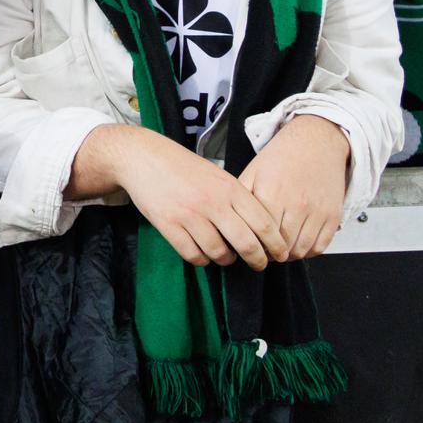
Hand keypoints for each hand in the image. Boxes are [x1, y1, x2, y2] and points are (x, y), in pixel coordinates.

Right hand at [101, 126, 288, 269]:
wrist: (143, 157)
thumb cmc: (183, 167)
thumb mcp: (217, 175)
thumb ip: (236, 198)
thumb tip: (258, 231)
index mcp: (230, 188)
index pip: (263, 223)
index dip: (275, 244)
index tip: (279, 254)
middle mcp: (213, 202)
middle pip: (246, 244)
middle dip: (257, 260)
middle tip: (258, 265)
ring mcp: (190, 215)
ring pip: (219, 253)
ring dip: (226, 260)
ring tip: (226, 256)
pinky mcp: (168, 225)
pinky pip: (193, 255)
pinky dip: (201, 260)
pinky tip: (202, 253)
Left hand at [237, 114, 349, 260]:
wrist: (316, 141)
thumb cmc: (283, 156)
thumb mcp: (254, 171)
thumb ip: (242, 197)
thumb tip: (231, 220)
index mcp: (271, 194)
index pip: (259, 236)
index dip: (253, 246)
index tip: (249, 247)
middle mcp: (296, 205)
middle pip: (280, 247)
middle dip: (269, 253)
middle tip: (263, 252)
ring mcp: (317, 212)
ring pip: (300, 250)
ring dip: (288, 255)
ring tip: (280, 249)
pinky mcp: (333, 215)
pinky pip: (320, 246)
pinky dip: (308, 251)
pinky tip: (298, 244)